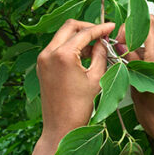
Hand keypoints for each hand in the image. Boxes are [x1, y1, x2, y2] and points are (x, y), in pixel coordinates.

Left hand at [35, 19, 117, 139]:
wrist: (60, 128)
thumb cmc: (80, 107)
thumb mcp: (96, 78)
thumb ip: (100, 54)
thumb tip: (103, 41)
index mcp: (62, 55)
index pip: (84, 33)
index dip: (100, 28)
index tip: (112, 27)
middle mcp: (48, 53)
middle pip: (69, 27)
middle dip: (87, 28)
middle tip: (103, 33)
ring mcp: (42, 60)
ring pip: (62, 36)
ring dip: (79, 38)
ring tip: (97, 47)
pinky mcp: (42, 67)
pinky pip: (57, 48)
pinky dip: (70, 47)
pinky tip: (85, 55)